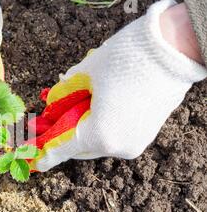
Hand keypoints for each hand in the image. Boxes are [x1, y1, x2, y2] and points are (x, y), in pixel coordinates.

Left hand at [27, 0, 206, 171]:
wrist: (175, 48)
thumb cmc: (126, 58)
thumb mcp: (86, 73)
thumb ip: (64, 92)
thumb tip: (53, 103)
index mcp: (99, 135)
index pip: (63, 149)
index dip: (46, 155)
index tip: (35, 162)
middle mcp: (118, 147)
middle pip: (79, 146)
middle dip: (63, 135)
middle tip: (49, 121)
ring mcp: (134, 143)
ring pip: (97, 142)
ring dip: (82, 128)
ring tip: (73, 107)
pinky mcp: (146, 134)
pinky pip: (113, 136)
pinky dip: (100, 126)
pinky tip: (93, 107)